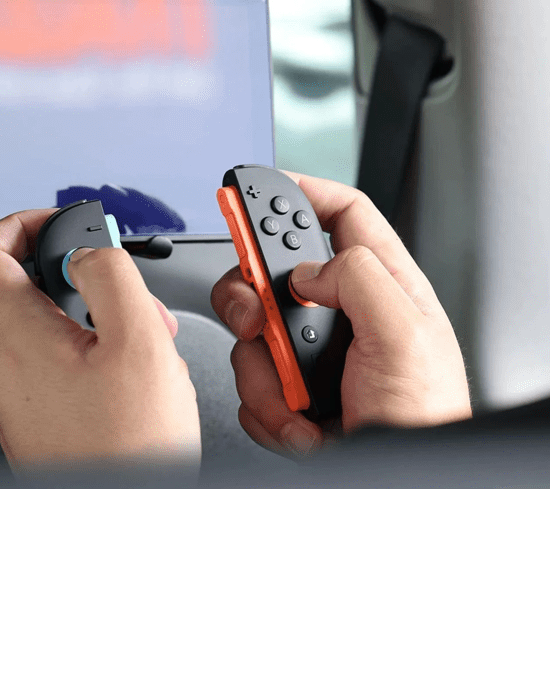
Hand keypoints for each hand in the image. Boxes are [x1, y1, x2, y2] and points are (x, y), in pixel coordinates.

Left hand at [0, 209, 199, 468]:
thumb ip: (109, 275)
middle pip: (27, 291)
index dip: (18, 222)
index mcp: (17, 338)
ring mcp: (13, 398)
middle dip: (88, 286)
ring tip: (147, 354)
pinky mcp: (31, 423)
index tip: (60, 224)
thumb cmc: (128, 456)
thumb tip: (89, 248)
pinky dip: (95, 361)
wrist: (117, 536)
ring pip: (48, 331)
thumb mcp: (140, 343)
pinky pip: (55, 369)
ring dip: (100, 327)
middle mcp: (1, 367)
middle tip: (134, 306)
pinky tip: (134, 386)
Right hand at [210, 173, 471, 456]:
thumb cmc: (423, 419)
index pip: (341, 215)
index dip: (300, 190)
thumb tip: (308, 267)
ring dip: (265, 375)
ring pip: (250, 336)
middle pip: (272, 273)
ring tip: (301, 400)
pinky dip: (265, 409)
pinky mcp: (290, 393)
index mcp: (383, 287)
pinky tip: (301, 424)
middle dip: (251, 299)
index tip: (256, 186)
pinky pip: (248, 385)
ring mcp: (314, 356)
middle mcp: (344, 316)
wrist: (395, 485)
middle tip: (256, 320)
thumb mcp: (405, 334)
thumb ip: (358, 278)